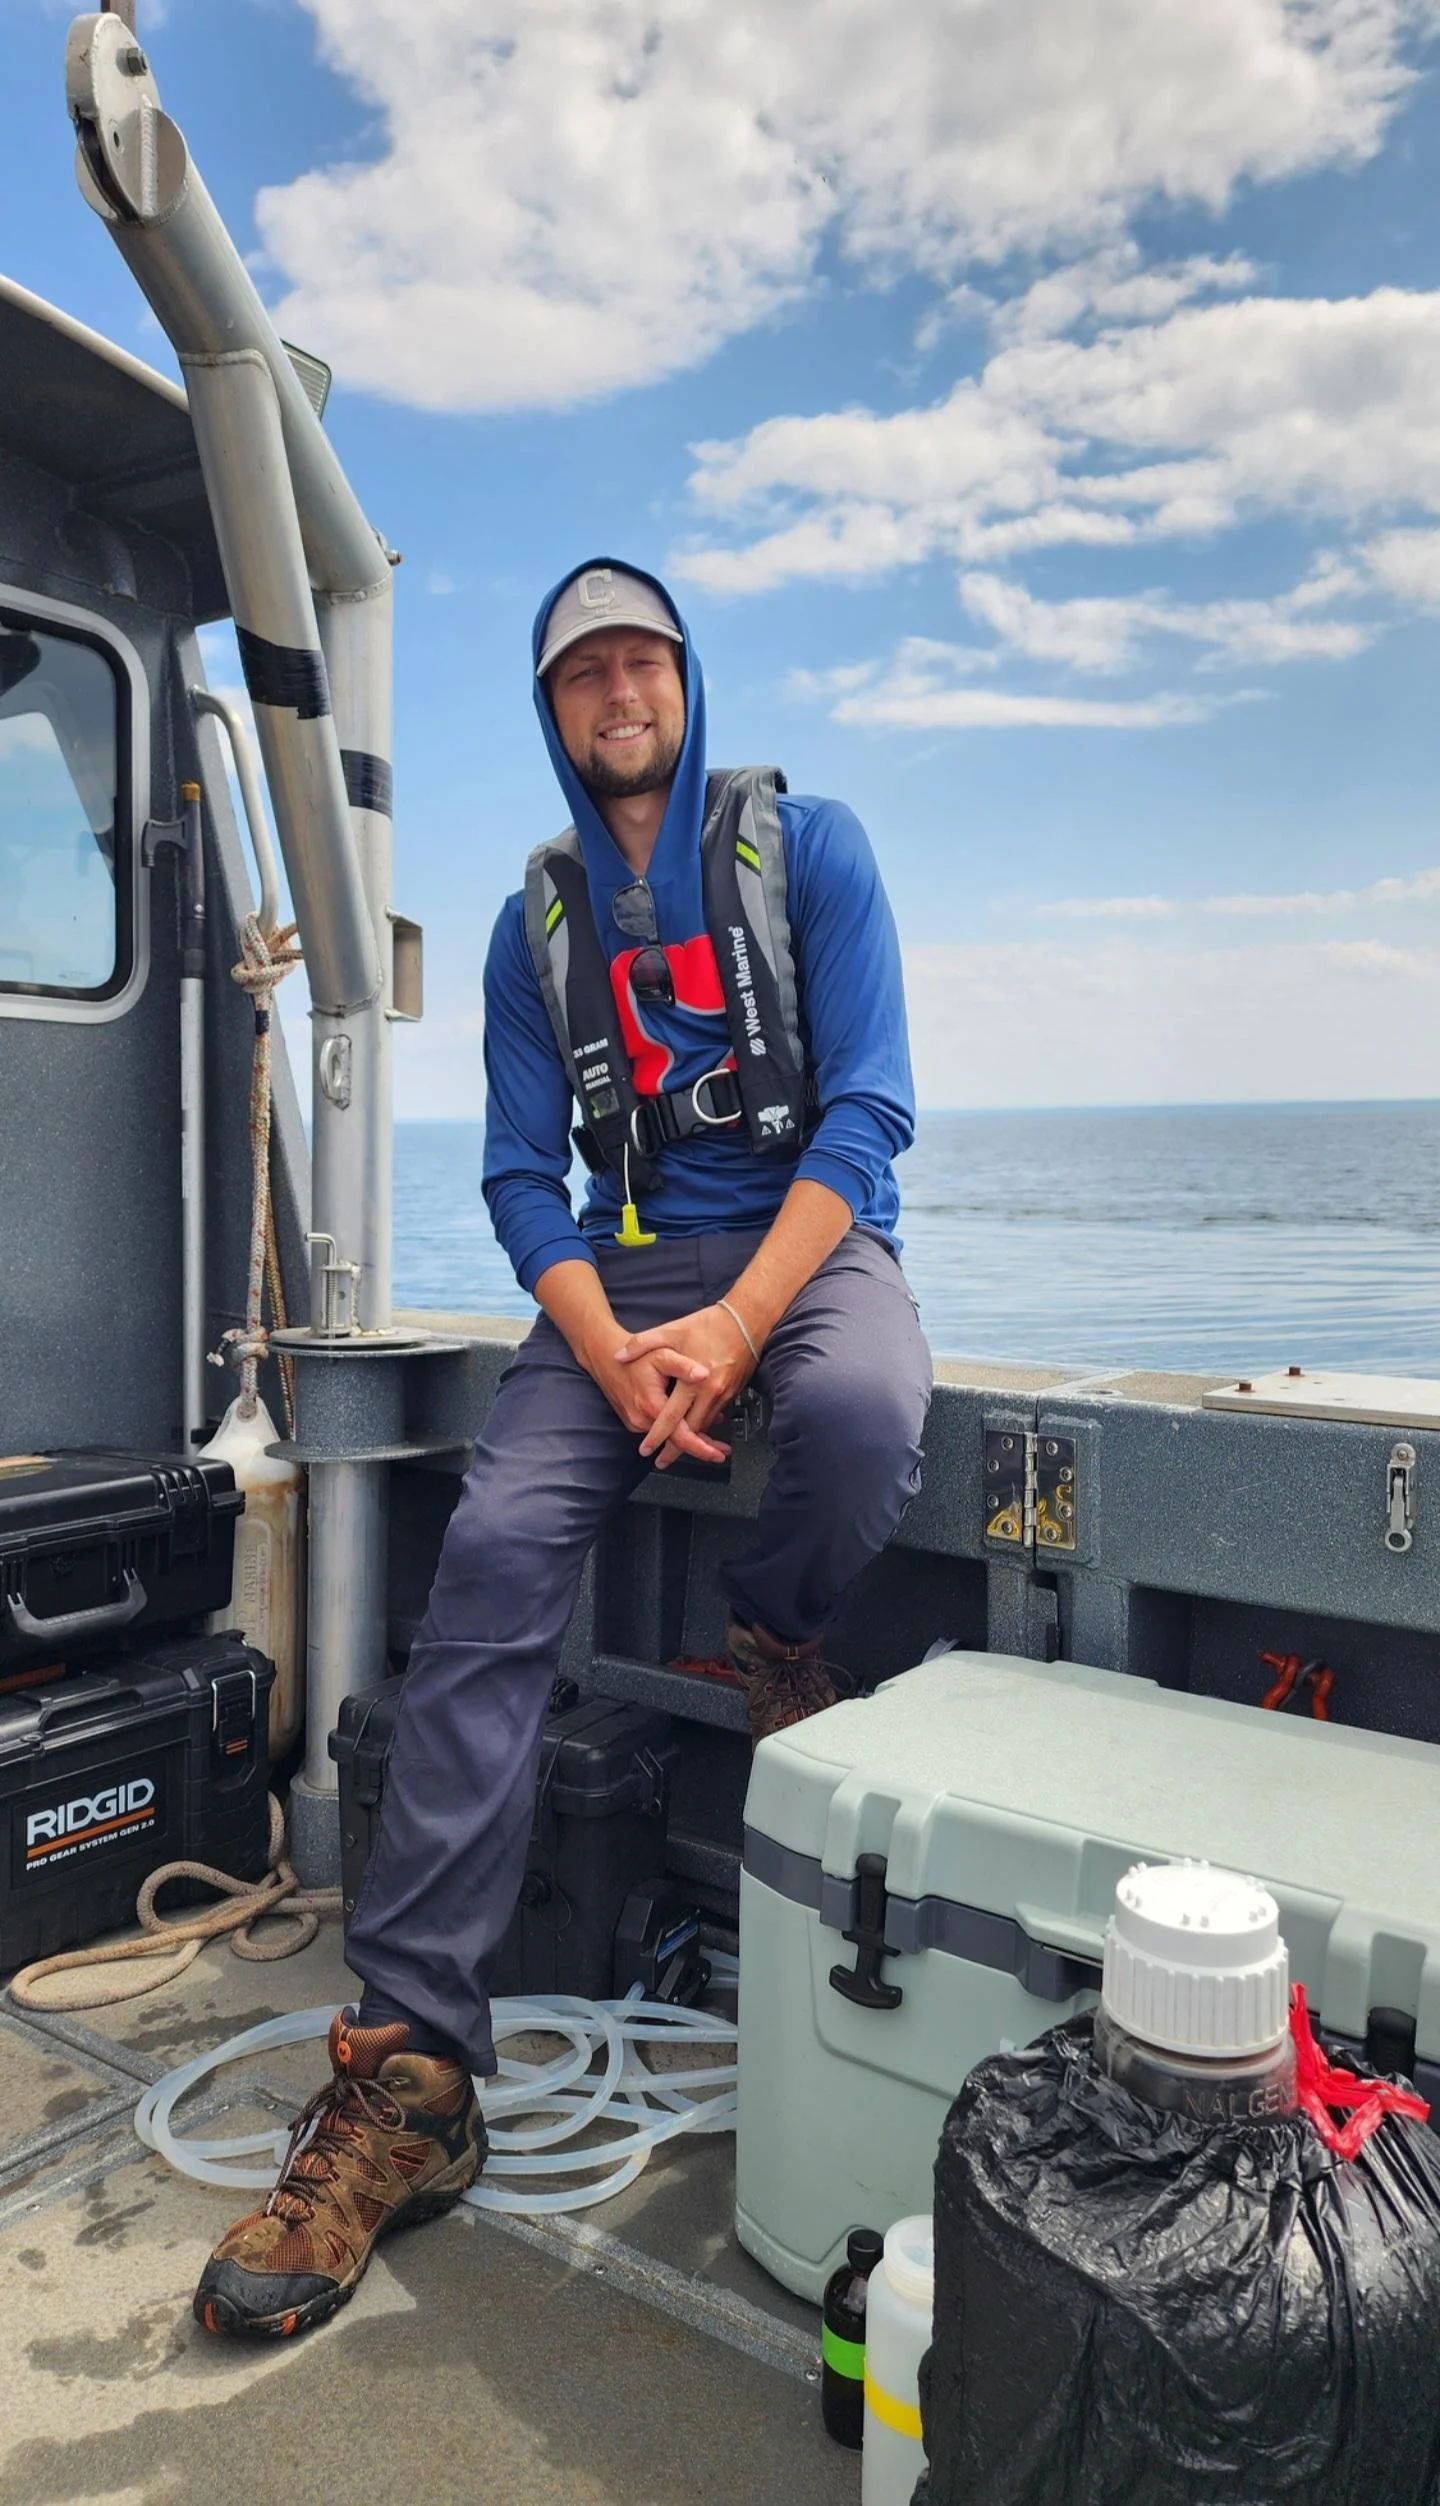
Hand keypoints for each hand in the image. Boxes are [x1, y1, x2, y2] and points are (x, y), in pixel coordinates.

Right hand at [579, 1318, 725, 1468]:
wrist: (605, 1356)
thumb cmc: (634, 1356)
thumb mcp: (661, 1353)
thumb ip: (683, 1365)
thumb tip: (703, 1374)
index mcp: (652, 1404)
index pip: (680, 1436)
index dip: (701, 1447)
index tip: (717, 1454)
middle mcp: (642, 1418)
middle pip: (676, 1443)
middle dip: (701, 1449)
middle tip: (721, 1453)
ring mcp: (636, 1422)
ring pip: (667, 1438)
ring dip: (689, 1440)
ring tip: (712, 1442)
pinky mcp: (634, 1421)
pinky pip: (658, 1432)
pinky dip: (675, 1431)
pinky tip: (691, 1426)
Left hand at [613, 1303, 758, 1467]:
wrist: (747, 1319)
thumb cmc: (710, 1324)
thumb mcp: (672, 1330)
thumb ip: (642, 1343)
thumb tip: (619, 1356)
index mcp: (693, 1382)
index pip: (672, 1418)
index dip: (657, 1437)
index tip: (647, 1450)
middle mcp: (710, 1393)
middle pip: (691, 1431)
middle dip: (676, 1450)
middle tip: (661, 1462)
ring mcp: (723, 1394)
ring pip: (704, 1426)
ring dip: (691, 1441)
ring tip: (676, 1451)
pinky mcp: (732, 1392)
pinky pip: (715, 1416)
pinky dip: (703, 1427)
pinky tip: (696, 1432)